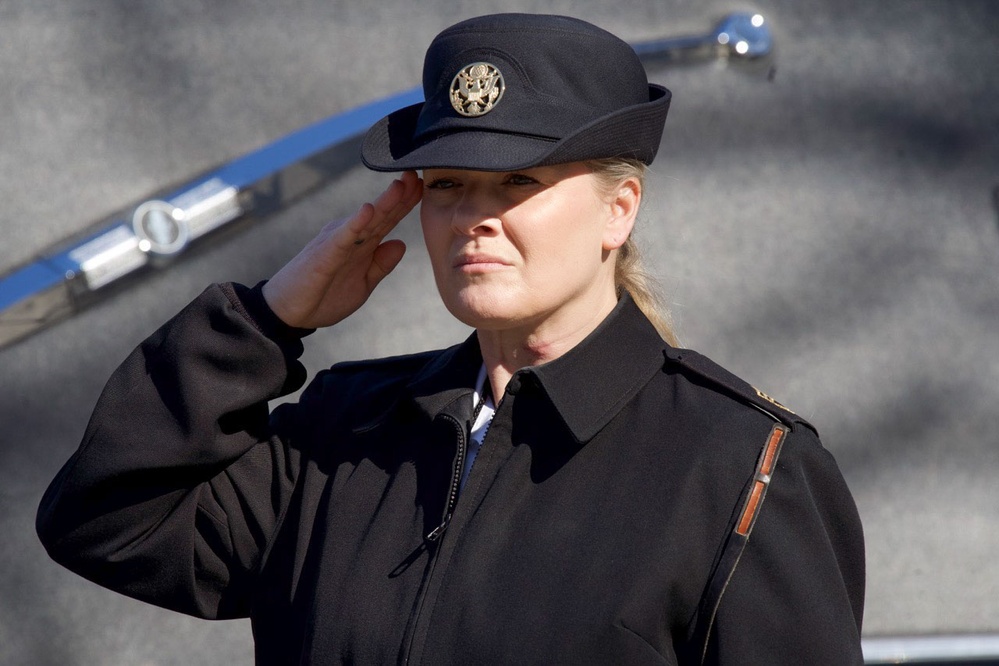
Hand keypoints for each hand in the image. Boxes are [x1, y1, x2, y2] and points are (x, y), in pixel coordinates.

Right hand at [262, 171, 421, 328]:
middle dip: (400, 195)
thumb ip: (381, 265)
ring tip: (401, 186)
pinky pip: (343, 236)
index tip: (424, 186)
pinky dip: (356, 223)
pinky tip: (368, 210)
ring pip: (365, 220)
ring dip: (383, 203)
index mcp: (361, 244)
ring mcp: (337, 242)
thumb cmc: (323, 296)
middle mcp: (350, 236)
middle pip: (380, 214)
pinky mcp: (324, 253)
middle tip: (418, 174)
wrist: (289, 312)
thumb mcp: (363, 284)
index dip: (405, 204)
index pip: (387, 220)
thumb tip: (401, 243)